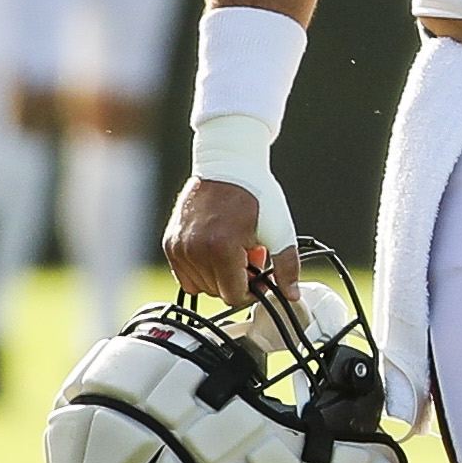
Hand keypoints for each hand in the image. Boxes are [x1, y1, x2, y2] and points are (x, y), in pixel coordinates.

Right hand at [163, 175, 295, 310]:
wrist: (228, 165)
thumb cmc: (256, 196)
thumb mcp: (281, 232)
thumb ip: (287, 267)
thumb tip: (292, 295)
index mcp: (221, 249)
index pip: (234, 296)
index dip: (253, 291)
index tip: (261, 277)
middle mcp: (194, 250)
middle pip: (218, 292)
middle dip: (238, 280)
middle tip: (250, 256)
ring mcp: (178, 247)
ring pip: (200, 286)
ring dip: (220, 276)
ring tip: (234, 250)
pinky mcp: (169, 243)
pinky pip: (185, 275)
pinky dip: (202, 270)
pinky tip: (217, 250)